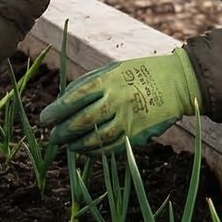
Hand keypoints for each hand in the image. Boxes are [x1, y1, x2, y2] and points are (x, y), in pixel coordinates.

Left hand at [39, 47, 200, 153]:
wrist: (177, 82)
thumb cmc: (137, 74)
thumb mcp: (113, 70)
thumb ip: (90, 85)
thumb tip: (63, 104)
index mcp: (108, 80)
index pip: (75, 97)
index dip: (57, 110)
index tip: (44, 119)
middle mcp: (118, 99)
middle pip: (84, 120)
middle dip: (64, 130)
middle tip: (52, 137)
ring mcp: (130, 117)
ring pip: (97, 137)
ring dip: (78, 144)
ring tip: (67, 146)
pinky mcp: (139, 133)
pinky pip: (113, 147)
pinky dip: (96, 151)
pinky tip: (86, 150)